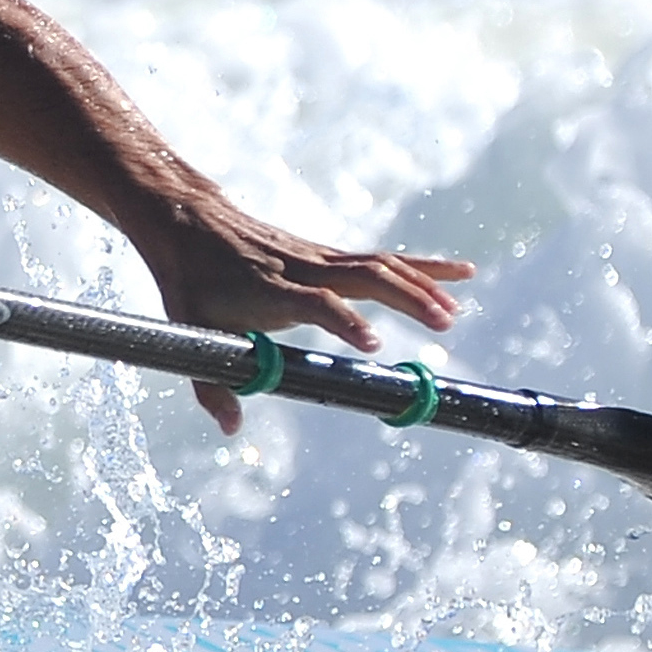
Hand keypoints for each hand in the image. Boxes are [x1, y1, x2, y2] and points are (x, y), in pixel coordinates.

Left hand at [137, 199, 475, 433]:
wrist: (188, 222)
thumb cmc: (190, 282)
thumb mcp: (189, 333)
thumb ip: (210, 384)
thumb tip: (231, 428)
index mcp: (270, 290)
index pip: (316, 303)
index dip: (344, 322)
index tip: (374, 345)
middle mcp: (302, 269)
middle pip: (364, 276)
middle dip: (406, 298)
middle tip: (446, 325)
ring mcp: (319, 257)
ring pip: (380, 264)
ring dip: (422, 283)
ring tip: (457, 310)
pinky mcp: (329, 254)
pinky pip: (382, 259)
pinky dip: (423, 265)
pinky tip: (462, 272)